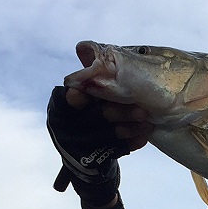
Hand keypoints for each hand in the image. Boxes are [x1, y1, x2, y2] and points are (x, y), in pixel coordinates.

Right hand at [47, 87, 152, 205]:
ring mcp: (79, 147)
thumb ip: (88, 78)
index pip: (66, 102)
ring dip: (130, 128)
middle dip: (118, 112)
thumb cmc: (87, 115)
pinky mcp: (92, 161)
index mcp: (60, 108)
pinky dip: (131, 142)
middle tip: (141, 111)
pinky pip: (115, 150)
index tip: (86, 94)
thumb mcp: (84, 97)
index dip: (77, 98)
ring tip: (147, 121)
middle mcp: (65, 128)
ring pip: (108, 135)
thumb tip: (84, 47)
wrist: (87, 156)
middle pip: (94, 117)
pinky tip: (143, 136)